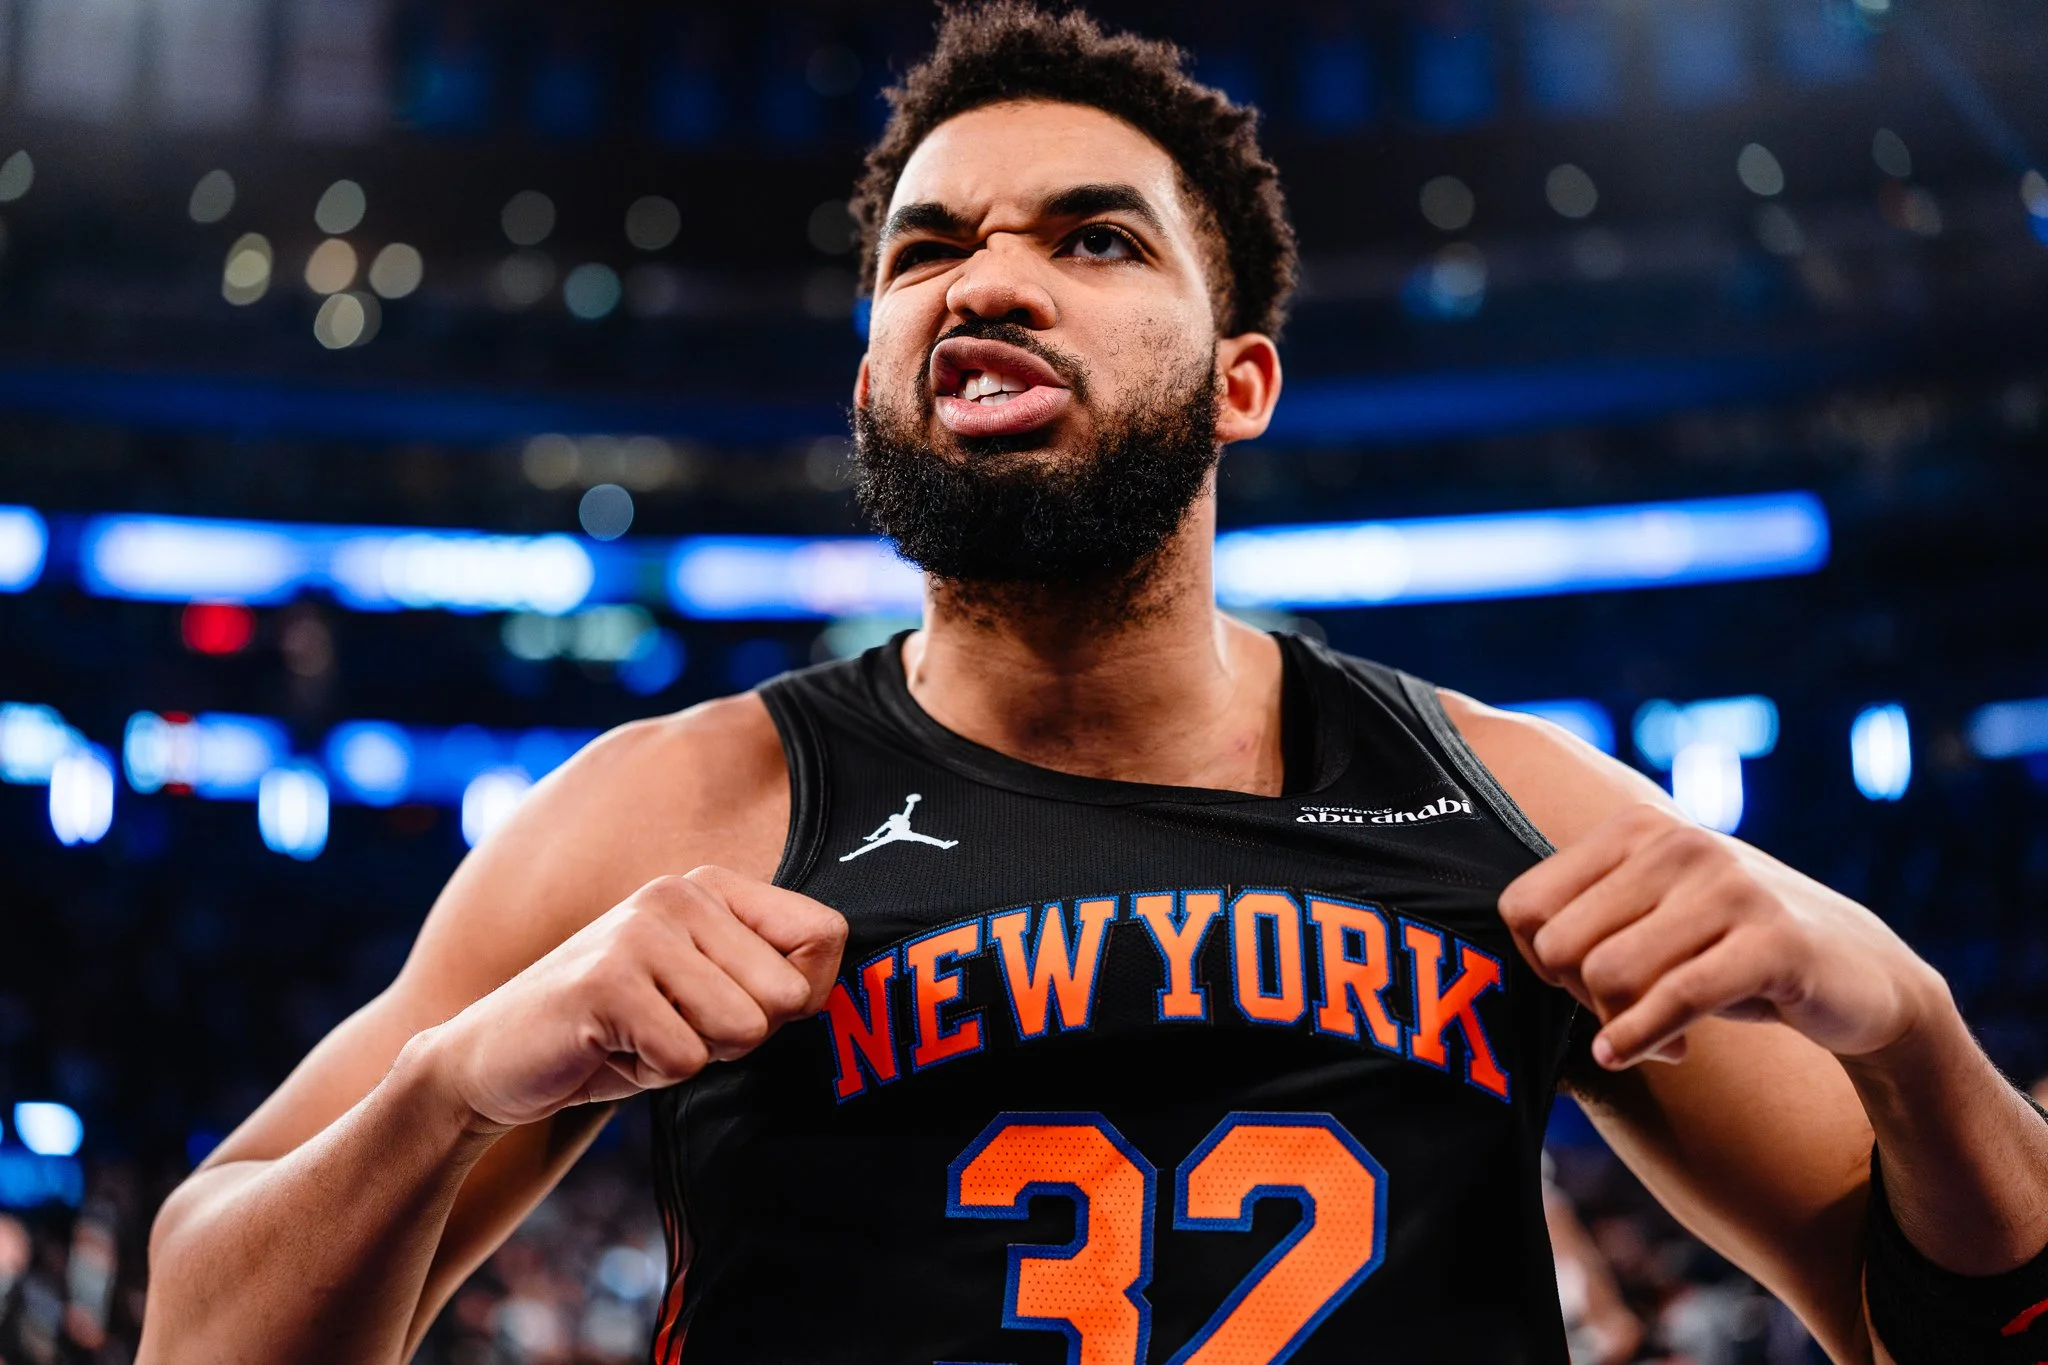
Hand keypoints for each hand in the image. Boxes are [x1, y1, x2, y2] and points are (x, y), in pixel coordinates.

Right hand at [417, 867, 846, 1130]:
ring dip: (694, 1057)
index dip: (803, 998)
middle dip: (738, 1039)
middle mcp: (679, 893)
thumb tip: (830, 992)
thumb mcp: (702, 994)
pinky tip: (609, 1051)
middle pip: (789, 997)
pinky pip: (687, 1058)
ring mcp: (641, 931)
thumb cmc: (615, 1033)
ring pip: (744, 1029)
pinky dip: (652, 1075)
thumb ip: (765, 980)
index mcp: (711, 887)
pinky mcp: (608, 981)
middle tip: (672, 1028)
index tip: (743, 1009)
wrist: (491, 1062)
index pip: (826, 935)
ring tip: (640, 1036)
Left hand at [1498, 802, 1947, 1069]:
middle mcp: (1677, 844)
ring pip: (1607, 974)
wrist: (1861, 975)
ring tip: (1663, 1036)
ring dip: (1625, 1025)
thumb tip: (1494, 959)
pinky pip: (1672, 999)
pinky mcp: (1770, 941)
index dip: (1540, 962)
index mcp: (1635, 830)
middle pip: (1561, 945)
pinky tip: (1658, 1058)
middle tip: (1625, 1017)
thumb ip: (1584, 919)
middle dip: (1582, 998)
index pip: (1524, 906)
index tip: (1580, 987)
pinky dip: (1647, 1040)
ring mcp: (1727, 887)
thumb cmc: (1731, 950)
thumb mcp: (1654, 916)